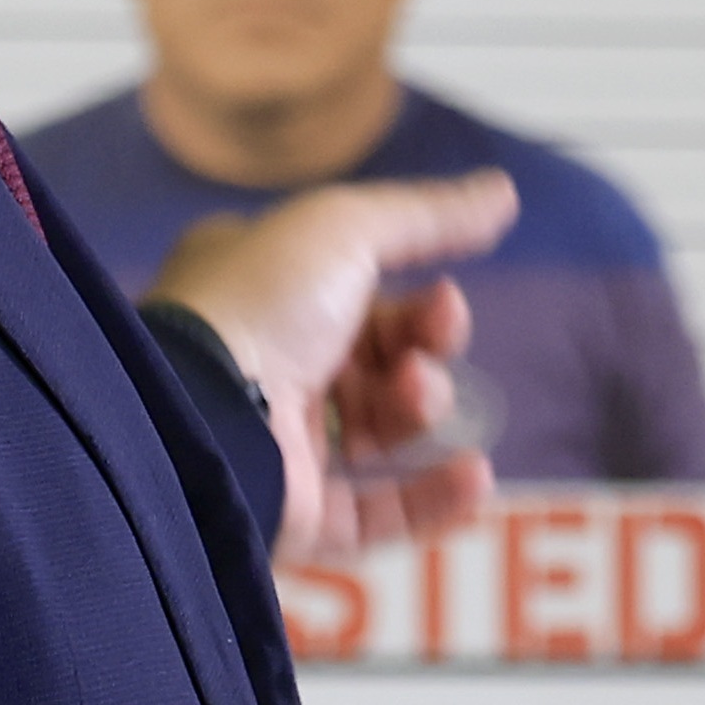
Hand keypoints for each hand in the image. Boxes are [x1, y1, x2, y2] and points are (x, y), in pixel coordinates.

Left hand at [150, 170, 519, 555]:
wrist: (202, 409)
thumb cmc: (263, 300)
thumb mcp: (345, 226)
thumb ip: (428, 216)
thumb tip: (502, 192)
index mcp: (264, 291)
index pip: (359, 292)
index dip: (414, 299)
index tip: (445, 297)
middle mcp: (268, 363)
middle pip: (379, 357)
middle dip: (422, 347)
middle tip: (429, 348)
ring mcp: (279, 442)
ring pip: (380, 428)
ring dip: (422, 406)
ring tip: (417, 396)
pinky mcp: (294, 513)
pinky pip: (376, 512)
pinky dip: (432, 496)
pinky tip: (476, 476)